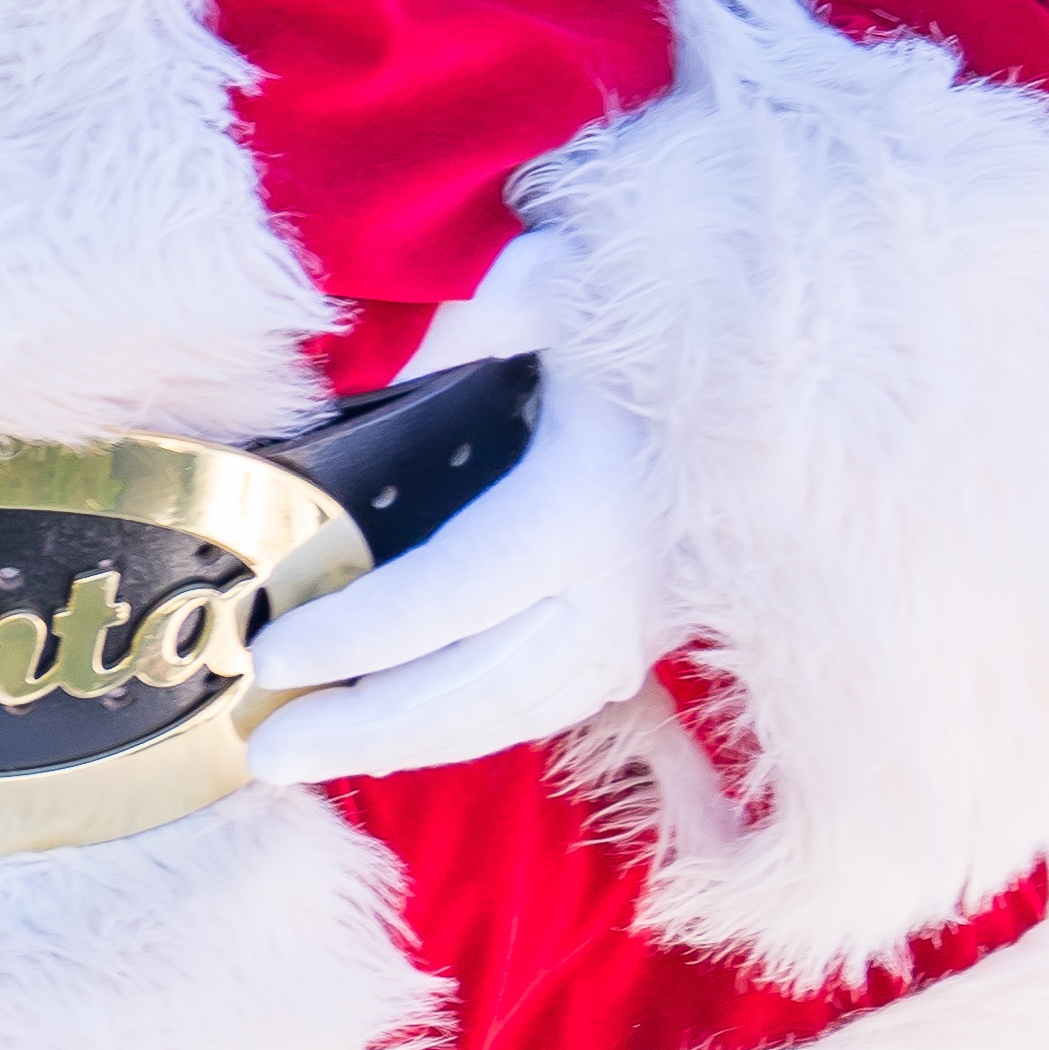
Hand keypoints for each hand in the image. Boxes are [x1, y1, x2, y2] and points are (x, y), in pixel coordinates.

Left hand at [250, 232, 672, 788]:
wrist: (785, 362)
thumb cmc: (654, 315)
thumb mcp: (560, 291)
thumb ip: (477, 319)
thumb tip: (393, 362)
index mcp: (587, 503)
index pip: (452, 592)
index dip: (359, 636)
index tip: (271, 655)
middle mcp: (620, 581)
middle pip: (479, 685)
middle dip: (366, 726)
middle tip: (263, 754)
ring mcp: (643, 620)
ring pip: (517, 711)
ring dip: (409, 745)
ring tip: (302, 757)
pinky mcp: (650, 635)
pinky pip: (551, 704)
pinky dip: (471, 731)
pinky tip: (394, 740)